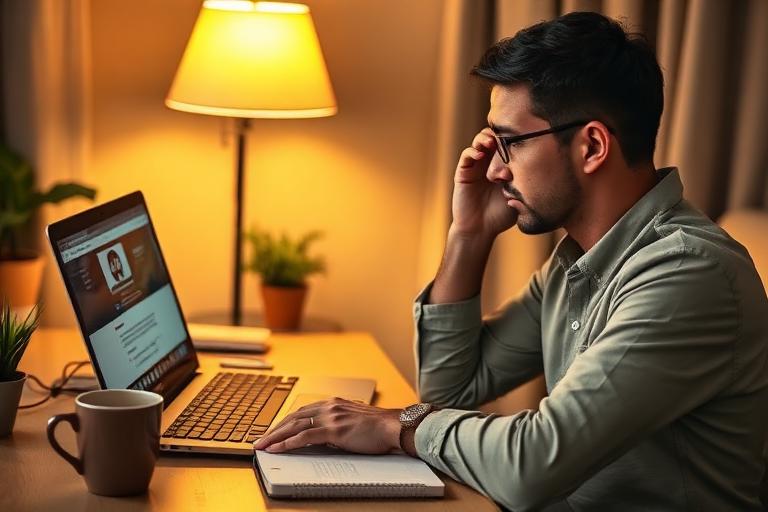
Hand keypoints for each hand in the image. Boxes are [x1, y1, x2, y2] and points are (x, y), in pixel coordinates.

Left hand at [253, 398, 401, 454]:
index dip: (286, 421)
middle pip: (294, 416)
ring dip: (275, 436)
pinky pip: (304, 436)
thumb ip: (338, 423)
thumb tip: (325, 435)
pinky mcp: (334, 430)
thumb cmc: (379, 427)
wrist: (394, 426)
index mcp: (334, 403)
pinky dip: (287, 443)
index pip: (303, 411)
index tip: (274, 430)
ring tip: (262, 445)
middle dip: (275, 428)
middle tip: (261, 439)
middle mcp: (329, 406)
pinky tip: (277, 448)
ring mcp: (331, 417)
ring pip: (294, 425)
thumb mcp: (354, 420)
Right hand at [451, 128, 517, 238]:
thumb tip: (538, 164)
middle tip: (506, 137)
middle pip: (494, 136)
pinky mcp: (463, 172)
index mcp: (504, 165)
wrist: (481, 229)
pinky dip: (472, 151)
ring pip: (479, 141)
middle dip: (499, 133)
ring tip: (491, 142)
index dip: (513, 136)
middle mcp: (489, 162)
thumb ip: (525, 181)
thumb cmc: (502, 215)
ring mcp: (476, 166)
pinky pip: (466, 156)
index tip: (521, 136)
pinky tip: (480, 155)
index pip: (508, 143)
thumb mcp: (519, 195)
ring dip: (485, 138)